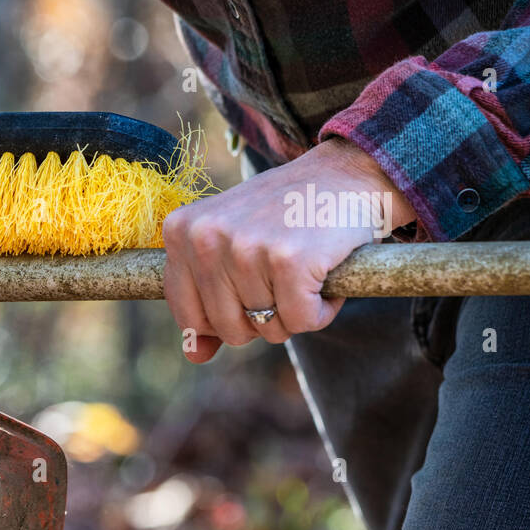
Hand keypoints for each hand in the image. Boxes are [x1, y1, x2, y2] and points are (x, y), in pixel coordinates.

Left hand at [162, 137, 415, 362]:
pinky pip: (301, 322)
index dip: (224, 318)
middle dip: (263, 317)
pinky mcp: (289, 260)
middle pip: (228, 328)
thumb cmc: (284, 215)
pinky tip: (325, 274)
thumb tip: (195, 356)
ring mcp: (246, 248)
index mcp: (181, 232)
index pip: (188, 314)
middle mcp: (205, 238)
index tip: (248, 292)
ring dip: (296, 311)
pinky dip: (322, 310)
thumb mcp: (231, 246)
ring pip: (267, 328)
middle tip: (283, 278)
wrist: (348, 173)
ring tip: (304, 268)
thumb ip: (206, 299)